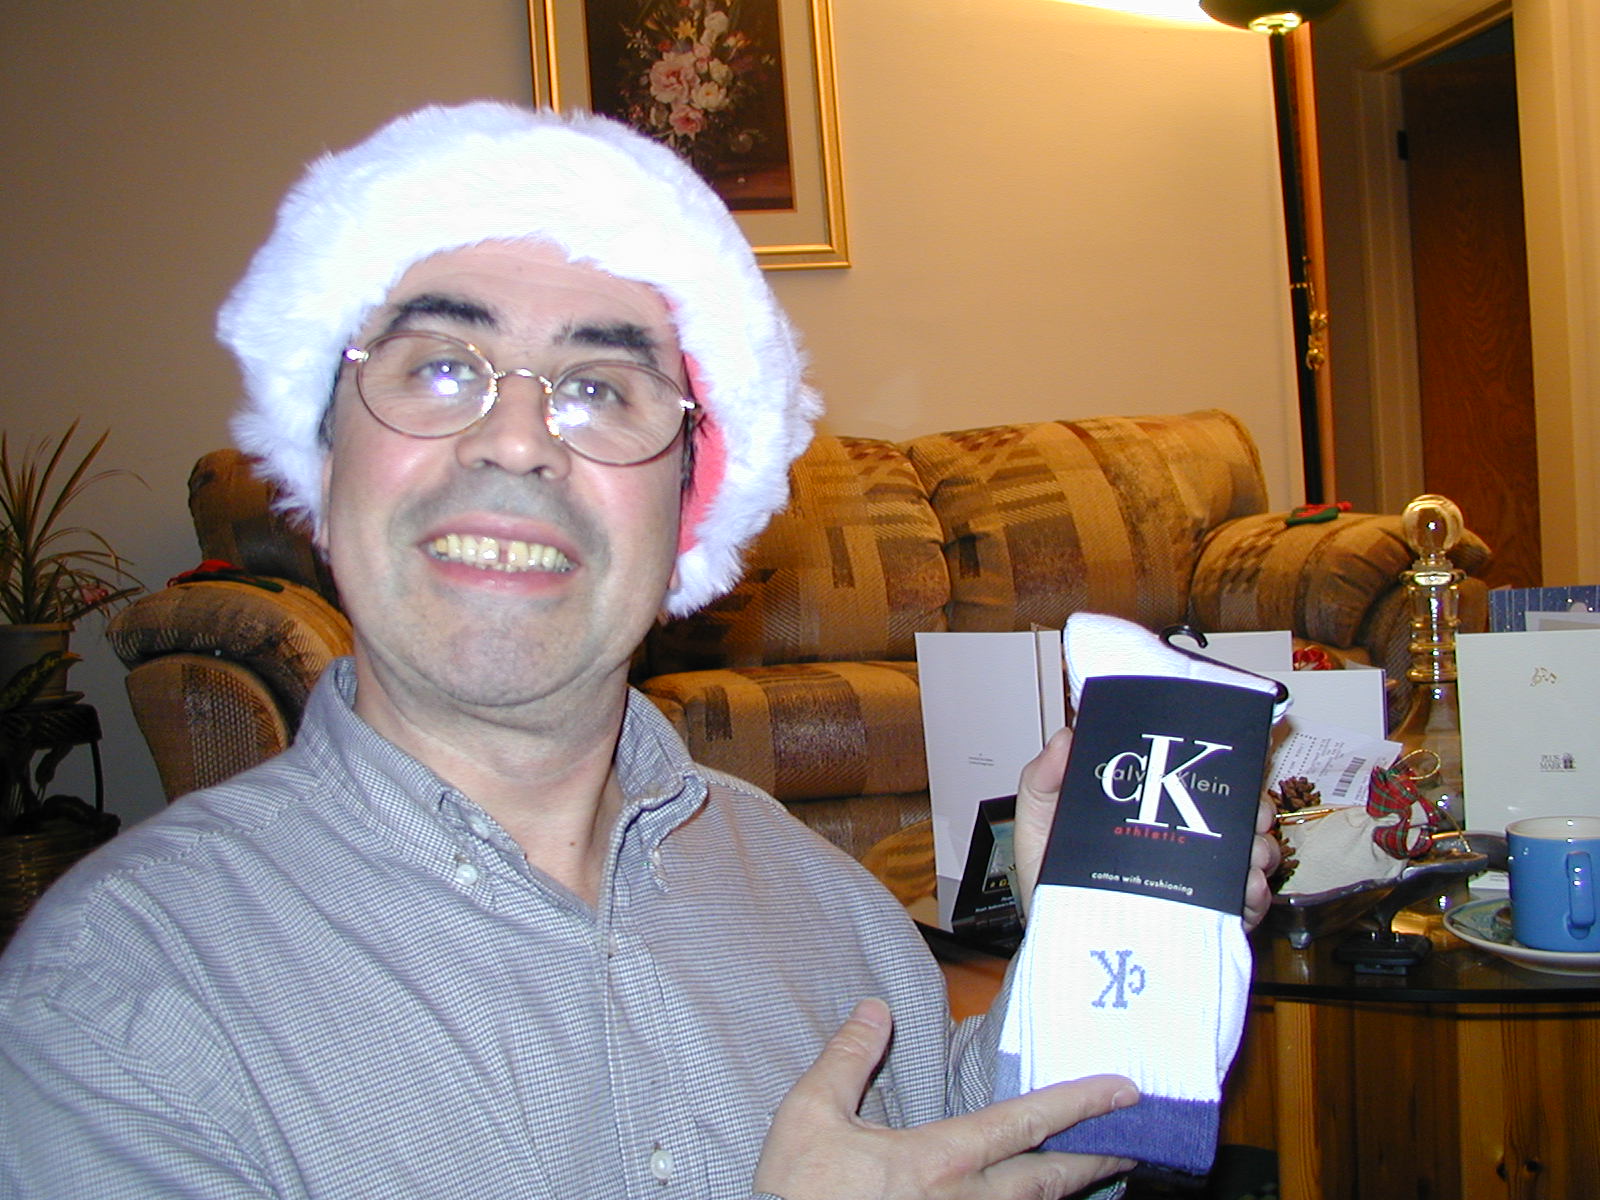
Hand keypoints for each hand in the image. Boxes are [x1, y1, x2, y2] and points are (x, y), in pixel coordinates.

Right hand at [754, 998, 1135, 1199]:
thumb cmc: (795, 1198)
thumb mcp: (808, 1117)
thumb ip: (847, 1059)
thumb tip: (875, 1008)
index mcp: (935, 1161)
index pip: (1020, 1124)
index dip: (1075, 1104)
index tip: (1120, 1089)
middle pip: (1046, 1181)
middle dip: (1095, 1158)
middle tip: (1136, 1141)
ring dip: (1070, 1193)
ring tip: (1101, 1174)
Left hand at [1012, 729, 1280, 931]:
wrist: (1057, 936)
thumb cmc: (1050, 872)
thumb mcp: (1040, 818)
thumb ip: (1045, 776)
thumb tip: (1067, 737)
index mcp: (1154, 807)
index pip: (1200, 776)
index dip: (1225, 763)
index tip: (1233, 758)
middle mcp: (1184, 838)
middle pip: (1238, 810)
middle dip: (1253, 806)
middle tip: (1249, 811)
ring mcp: (1200, 878)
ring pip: (1251, 852)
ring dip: (1259, 847)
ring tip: (1250, 853)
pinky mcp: (1209, 917)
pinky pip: (1246, 903)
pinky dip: (1255, 894)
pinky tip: (1246, 888)